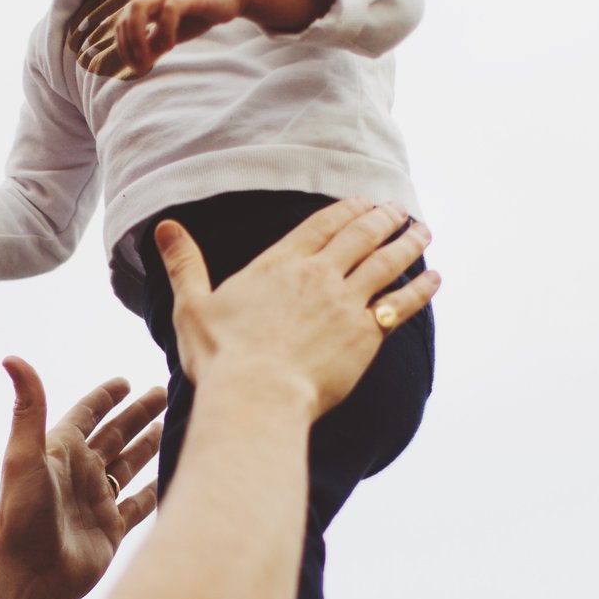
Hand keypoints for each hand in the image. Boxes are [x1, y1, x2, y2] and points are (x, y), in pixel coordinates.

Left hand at [0, 359, 166, 598]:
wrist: (27, 577)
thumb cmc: (20, 517)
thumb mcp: (24, 456)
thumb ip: (28, 407)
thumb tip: (12, 357)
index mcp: (61, 452)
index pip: (87, 415)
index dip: (105, 397)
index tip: (124, 381)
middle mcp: (80, 473)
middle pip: (116, 434)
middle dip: (139, 414)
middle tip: (165, 392)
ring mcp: (97, 501)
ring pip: (131, 465)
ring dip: (150, 445)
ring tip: (174, 425)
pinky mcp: (111, 529)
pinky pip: (140, 503)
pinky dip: (157, 489)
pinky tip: (174, 478)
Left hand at [113, 0, 331, 78]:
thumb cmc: (197, 14)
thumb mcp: (171, 34)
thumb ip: (154, 46)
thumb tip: (137, 65)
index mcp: (146, 3)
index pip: (122, 24)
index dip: (123, 48)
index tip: (135, 68)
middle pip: (127, 15)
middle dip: (128, 44)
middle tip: (140, 66)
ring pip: (140, 7)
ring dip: (138, 35)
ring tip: (149, 57)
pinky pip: (169, 10)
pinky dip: (164, 30)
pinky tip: (170, 46)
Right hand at [154, 198, 436, 419]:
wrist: (257, 395)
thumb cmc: (221, 357)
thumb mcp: (193, 305)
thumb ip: (184, 263)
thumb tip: (164, 227)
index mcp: (280, 263)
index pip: (322, 224)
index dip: (346, 210)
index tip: (362, 202)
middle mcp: (319, 275)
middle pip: (361, 235)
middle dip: (384, 218)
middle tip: (399, 211)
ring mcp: (347, 303)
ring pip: (387, 261)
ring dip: (409, 242)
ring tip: (423, 231)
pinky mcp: (367, 334)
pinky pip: (402, 303)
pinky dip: (421, 288)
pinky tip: (434, 278)